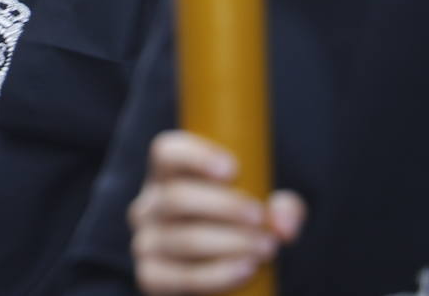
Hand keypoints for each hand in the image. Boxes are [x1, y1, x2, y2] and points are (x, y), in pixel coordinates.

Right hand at [130, 131, 305, 295]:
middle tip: (260, 218)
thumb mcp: (261, 206)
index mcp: (167, 174)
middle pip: (177, 197)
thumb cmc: (240, 225)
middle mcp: (149, 204)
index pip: (166, 152)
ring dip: (229, 243)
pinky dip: (217, 274)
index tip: (233, 169)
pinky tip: (245, 269)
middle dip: (225, 207)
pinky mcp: (150, 276)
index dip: (195, 156)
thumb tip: (283, 225)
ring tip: (264, 247)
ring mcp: (145, 241)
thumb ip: (282, 207)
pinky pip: (180, 276)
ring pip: (182, 238)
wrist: (220, 270)